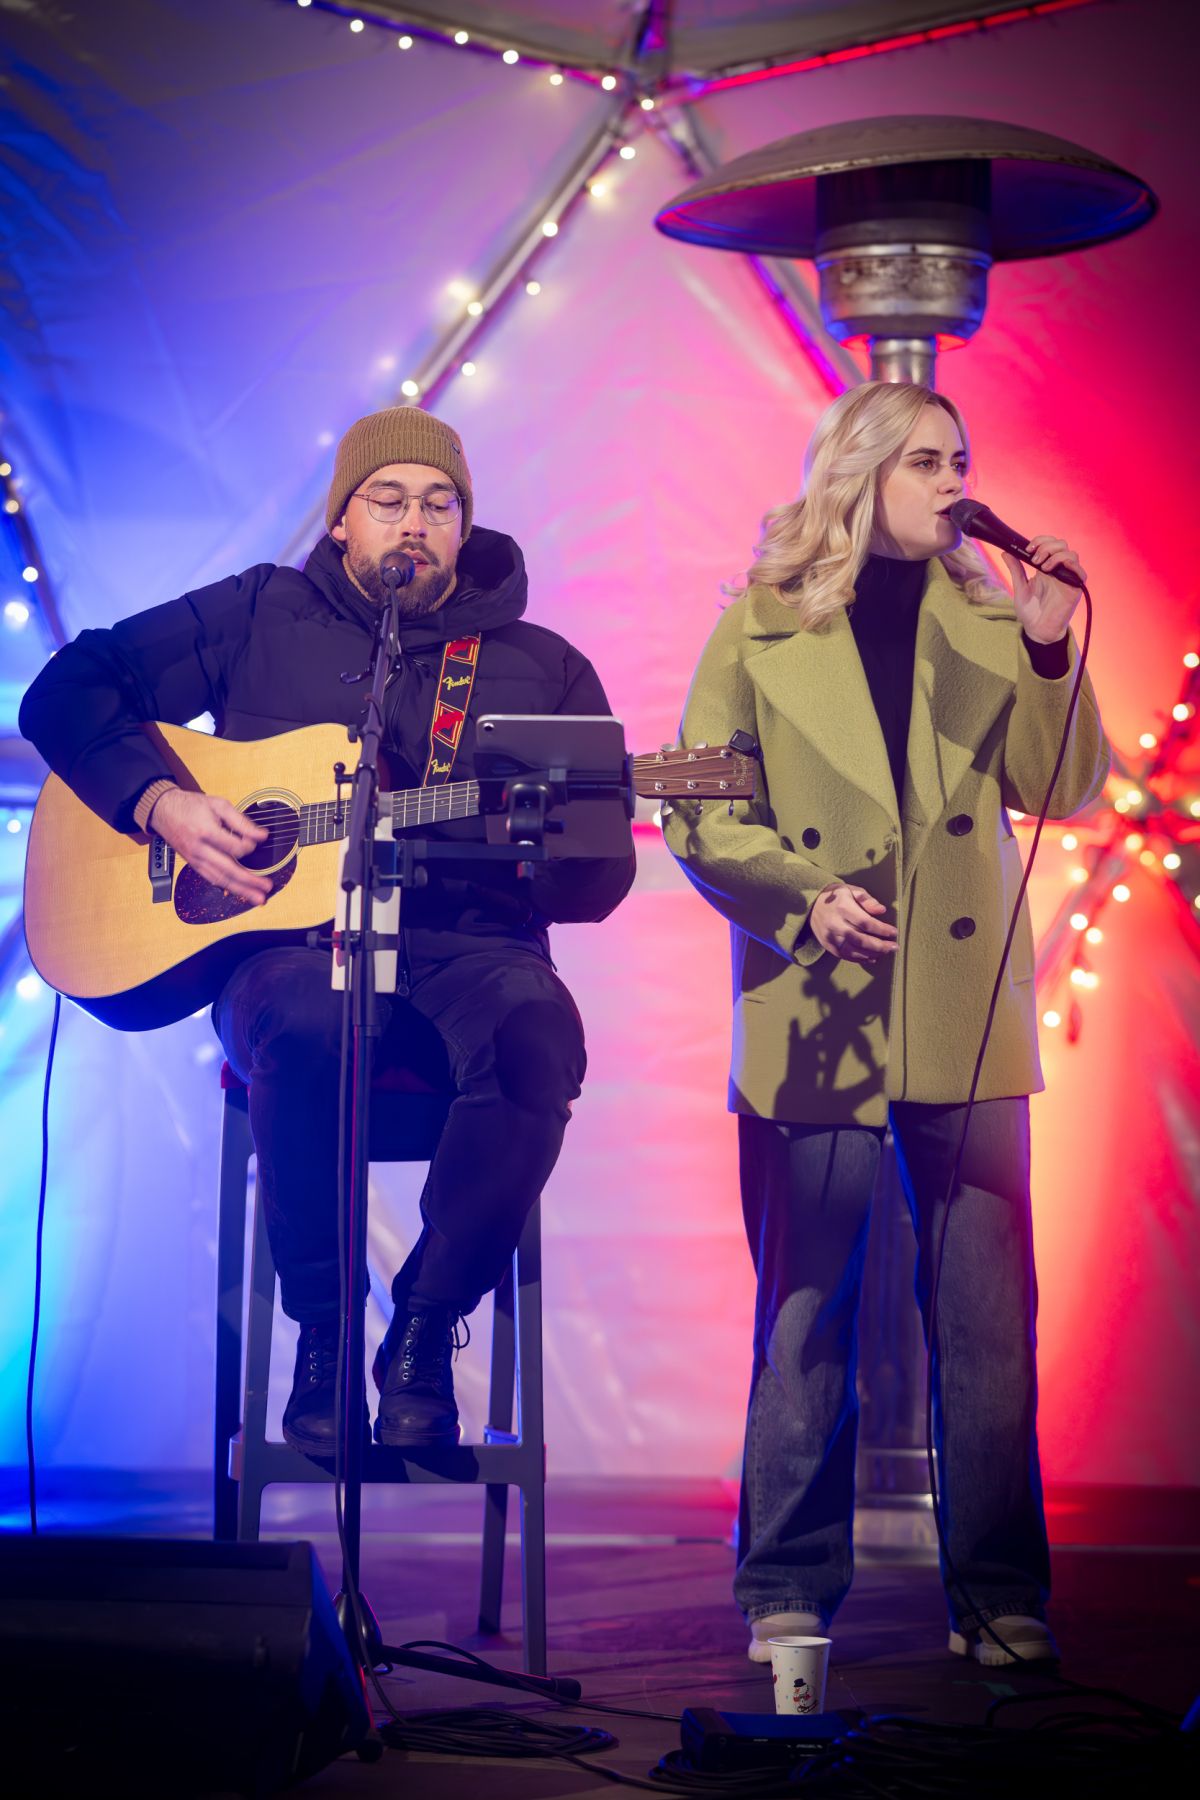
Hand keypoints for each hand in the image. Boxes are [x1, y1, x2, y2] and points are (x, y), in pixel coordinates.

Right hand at [151, 788, 270, 904]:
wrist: (163, 811)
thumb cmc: (191, 806)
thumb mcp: (219, 805)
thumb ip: (241, 821)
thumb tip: (261, 836)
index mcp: (206, 832)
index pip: (235, 848)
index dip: (249, 846)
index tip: (258, 840)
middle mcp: (199, 850)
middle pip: (228, 870)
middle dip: (249, 881)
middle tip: (266, 888)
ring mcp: (195, 860)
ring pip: (220, 879)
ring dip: (240, 890)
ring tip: (257, 898)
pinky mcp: (193, 865)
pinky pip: (211, 879)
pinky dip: (226, 887)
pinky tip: (239, 892)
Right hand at [809, 884, 896, 963]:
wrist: (811, 905)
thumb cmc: (836, 896)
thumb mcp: (851, 890)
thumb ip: (866, 899)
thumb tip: (881, 910)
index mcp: (842, 908)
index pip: (865, 922)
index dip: (881, 929)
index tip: (894, 932)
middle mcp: (835, 925)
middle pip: (860, 940)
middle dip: (880, 945)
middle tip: (894, 947)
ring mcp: (830, 937)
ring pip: (854, 951)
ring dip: (872, 954)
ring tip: (886, 952)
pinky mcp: (828, 946)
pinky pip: (846, 956)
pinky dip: (860, 959)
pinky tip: (872, 957)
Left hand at [1002, 535, 1087, 644]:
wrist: (1037, 630)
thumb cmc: (1029, 611)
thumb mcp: (1020, 587)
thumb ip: (1015, 569)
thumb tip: (1006, 551)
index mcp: (1046, 567)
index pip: (1049, 544)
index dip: (1040, 541)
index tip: (1028, 548)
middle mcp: (1059, 569)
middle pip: (1061, 544)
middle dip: (1047, 547)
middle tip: (1034, 559)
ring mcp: (1068, 578)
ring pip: (1071, 553)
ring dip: (1056, 555)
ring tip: (1042, 568)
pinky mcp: (1075, 588)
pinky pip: (1080, 571)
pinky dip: (1069, 565)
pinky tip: (1055, 570)